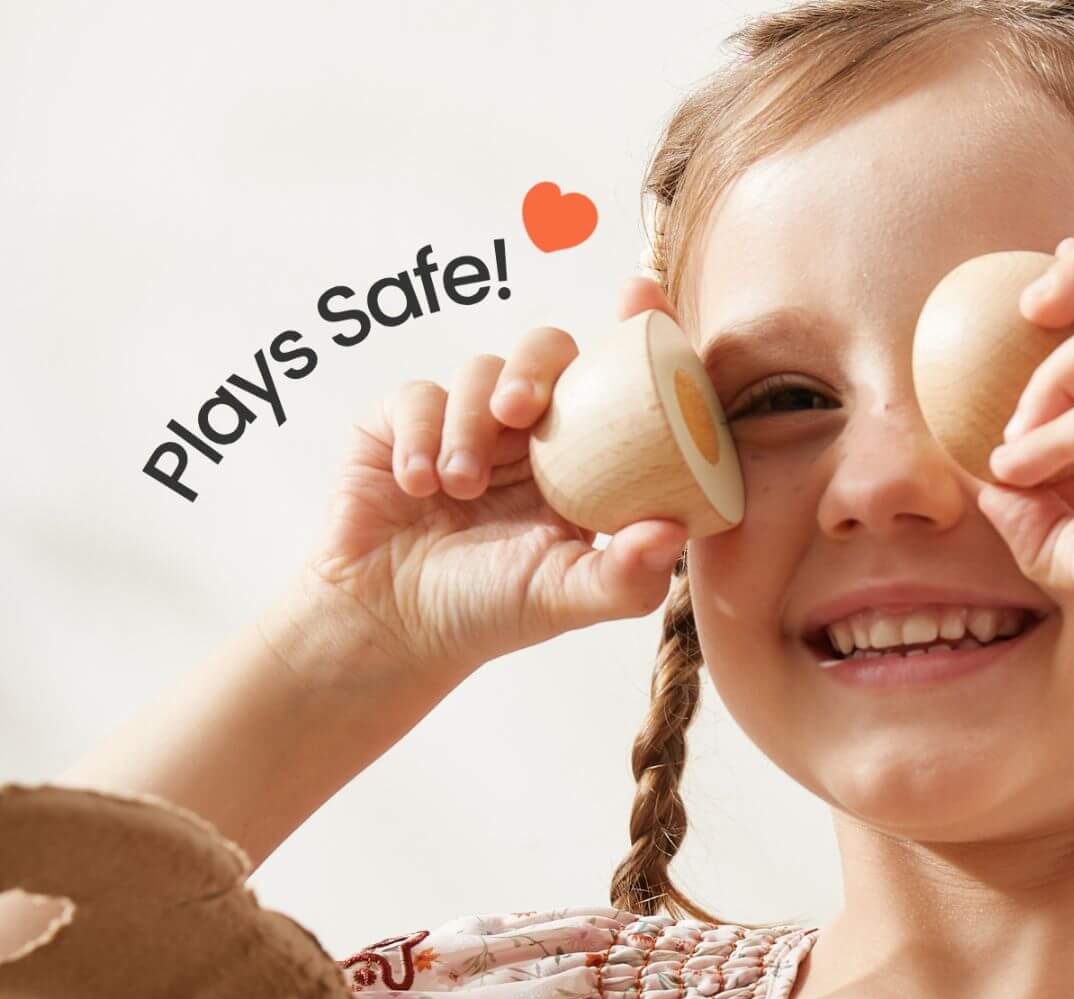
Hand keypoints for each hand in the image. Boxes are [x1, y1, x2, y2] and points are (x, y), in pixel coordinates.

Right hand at [295, 277, 691, 687]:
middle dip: (535, 369)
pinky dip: (420, 437)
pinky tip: (418, 485)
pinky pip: (419, 396)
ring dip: (469, 427)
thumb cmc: (489, 612)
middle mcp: (533, 436)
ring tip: (457, 489)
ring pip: (481, 373)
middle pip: (551, 353)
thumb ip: (626, 575)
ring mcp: (469, 423)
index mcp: (586, 465)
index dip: (639, 333)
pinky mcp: (405, 423)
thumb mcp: (566, 599)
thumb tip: (677, 533)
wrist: (393, 625)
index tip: (642, 295)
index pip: (623, 385)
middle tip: (519, 414)